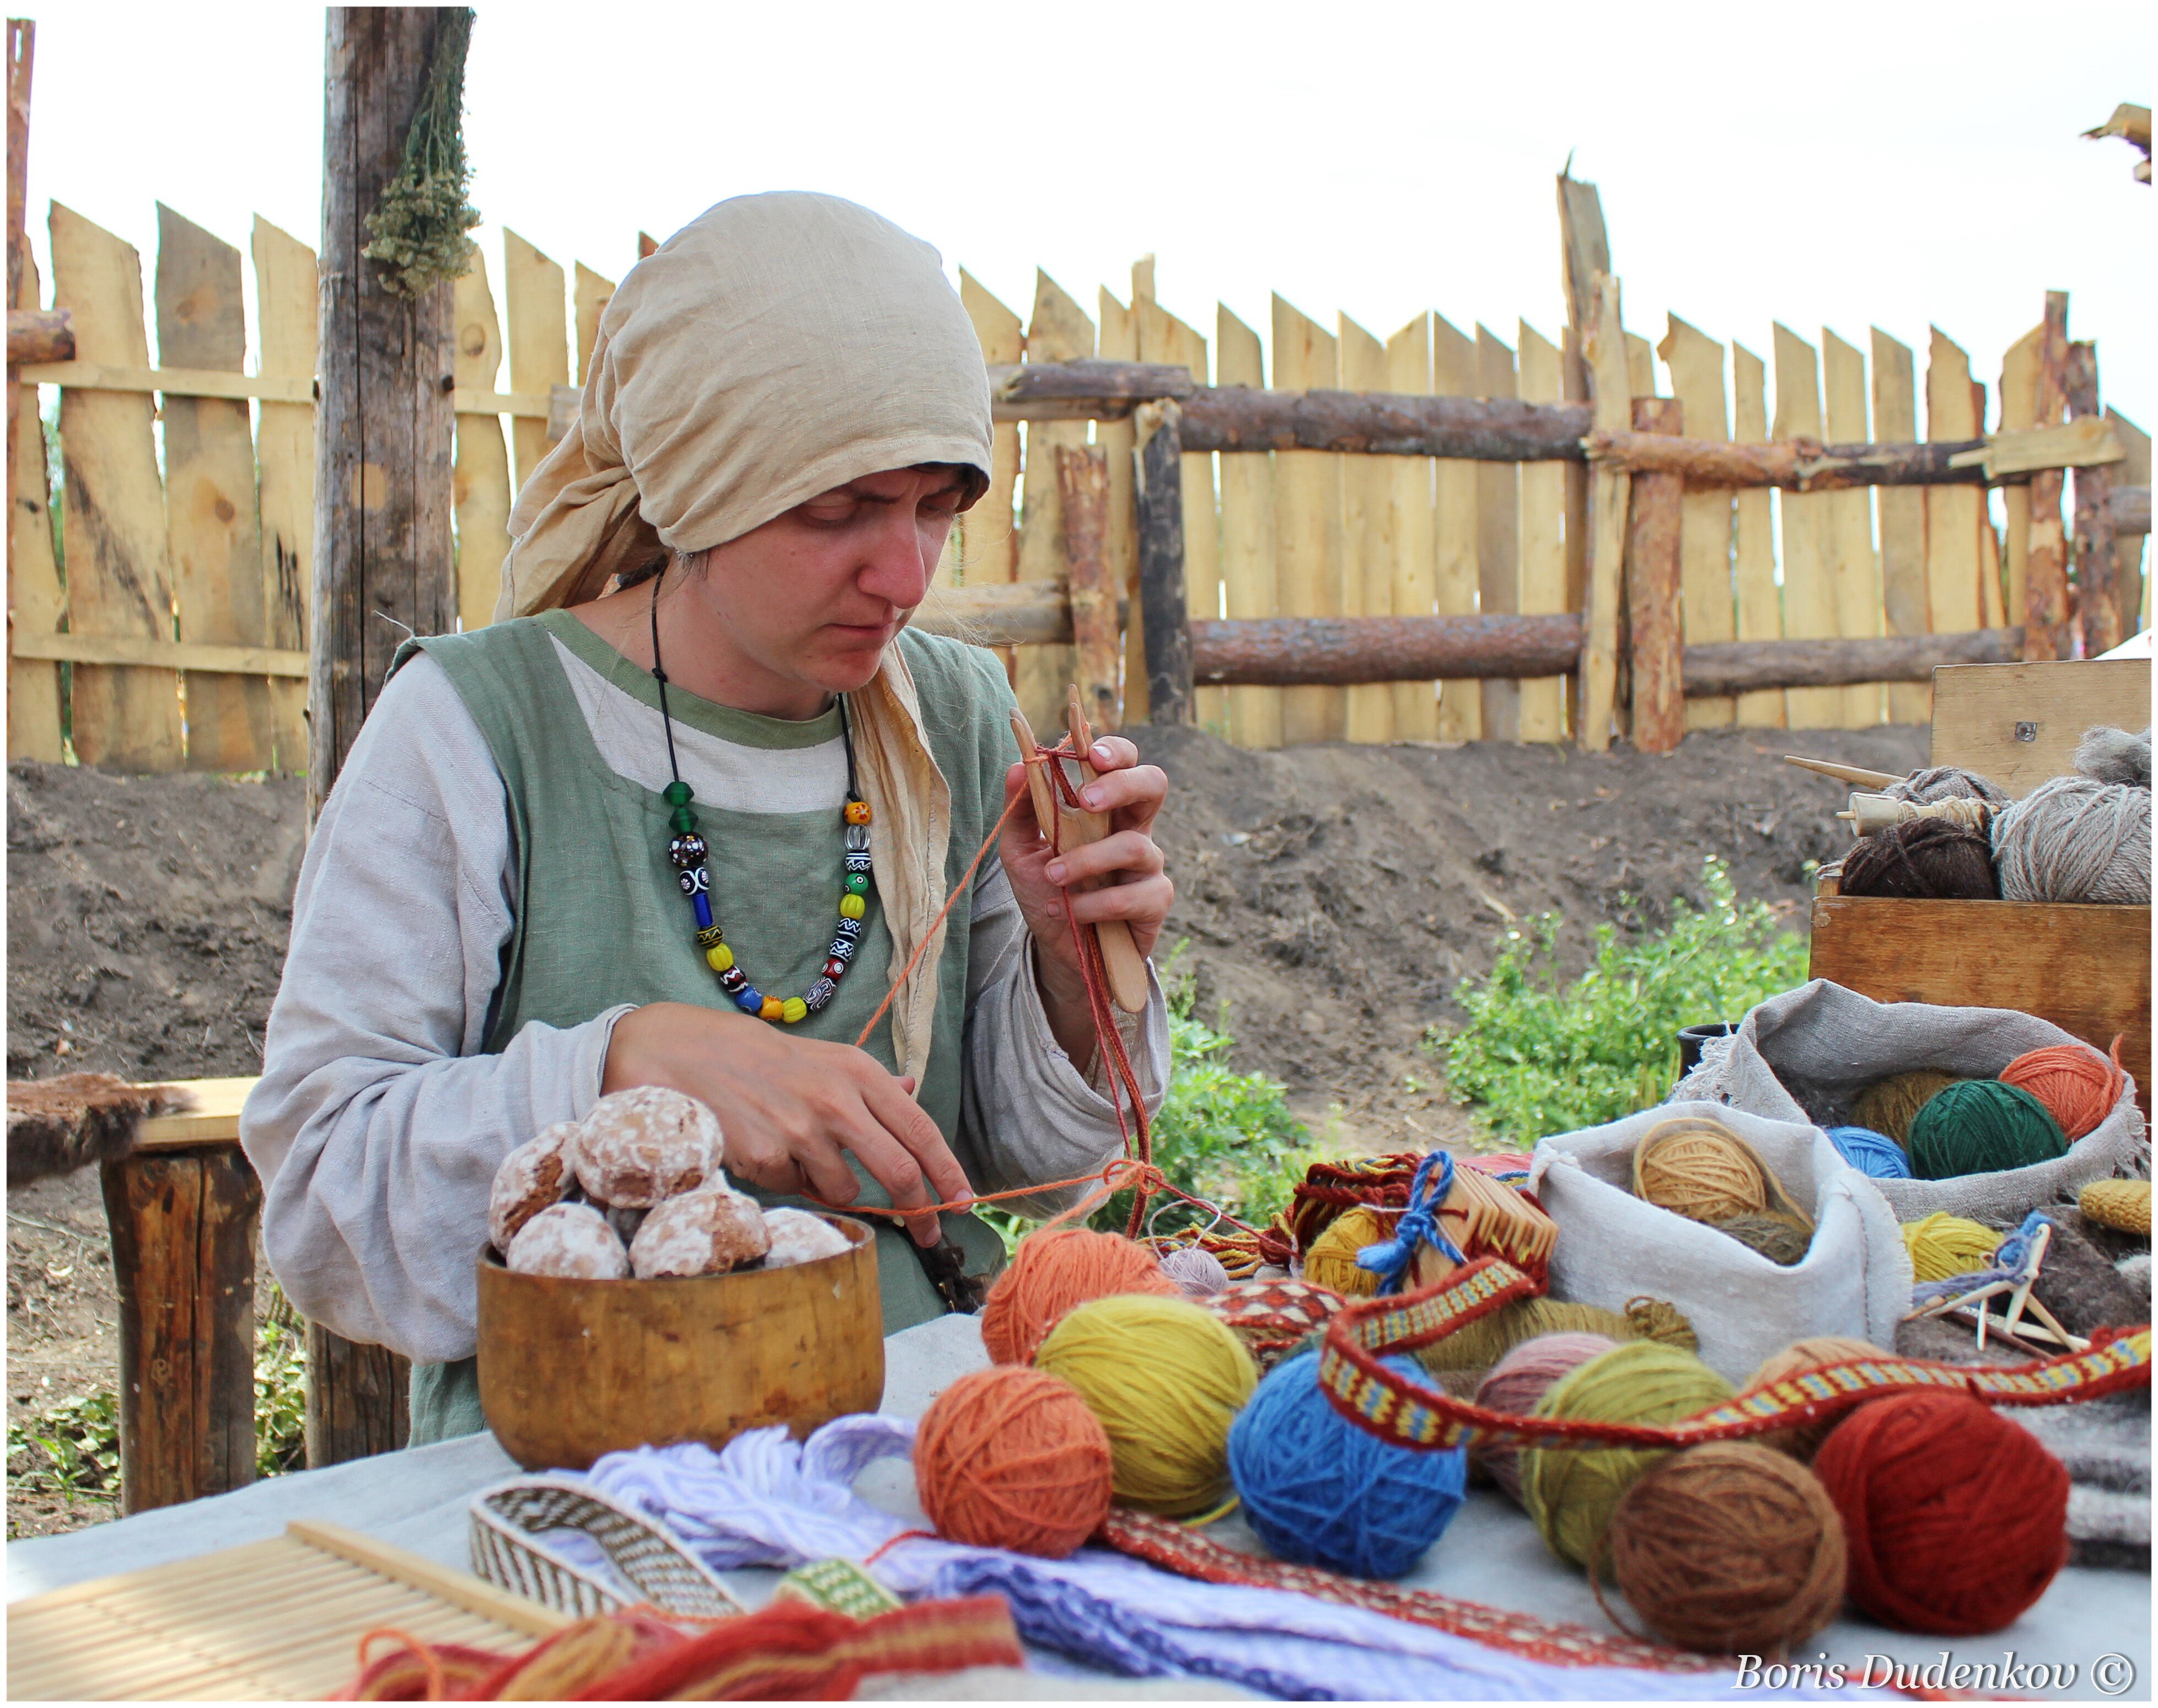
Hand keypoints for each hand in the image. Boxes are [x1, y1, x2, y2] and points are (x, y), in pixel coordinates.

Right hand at [602, 1002, 969, 1245]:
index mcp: (859, 1072)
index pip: (920, 1129)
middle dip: (919, 1210)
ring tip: (800, 1151)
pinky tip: (766, 1147)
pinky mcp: (767, 1158)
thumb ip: (872, 1083)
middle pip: (899, 1171)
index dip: (947, 1170)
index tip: (963, 1200)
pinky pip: (796, 1191)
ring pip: (844, 1191)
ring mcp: (801, 1131)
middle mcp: (837, 1100)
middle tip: (929, 1232)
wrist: (687, 1055)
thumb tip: (913, 1089)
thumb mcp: (826, 1058)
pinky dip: (789, 1180)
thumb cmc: (765, 1061)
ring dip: (831, 1186)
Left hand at [998, 735, 1172, 1063]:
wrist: (1057, 949)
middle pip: (1154, 785)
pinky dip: (1096, 903)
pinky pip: (1132, 895)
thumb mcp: (1020, 851)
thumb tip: (1019, 765)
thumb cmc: (1046, 892)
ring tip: (1054, 877)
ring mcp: (1148, 865)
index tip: (1090, 754)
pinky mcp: (1155, 902)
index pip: (1124, 763)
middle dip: (1123, 784)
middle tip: (1088, 802)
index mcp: (1105, 809)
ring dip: (1088, 860)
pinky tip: (1072, 912)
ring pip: (1135, 846)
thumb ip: (1020, 810)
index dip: (1115, 751)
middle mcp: (1133, 828)